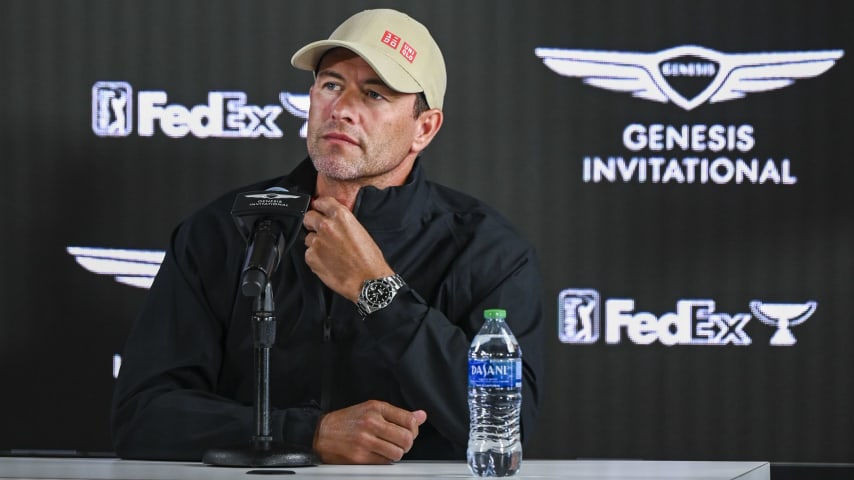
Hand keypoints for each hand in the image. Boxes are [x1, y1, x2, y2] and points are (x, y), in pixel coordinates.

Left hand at [303, 196, 393, 301]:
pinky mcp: (311, 257)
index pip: (322, 202)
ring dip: (316, 242)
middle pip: (309, 217)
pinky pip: (309, 253)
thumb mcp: (360, 231)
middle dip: (313, 223)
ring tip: (330, 252)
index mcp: (341, 216)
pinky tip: (328, 262)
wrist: (368, 280)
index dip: (320, 206)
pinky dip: (315, 257)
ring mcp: (317, 242)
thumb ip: (343, 222)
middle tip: (321, 231)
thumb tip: (333, 221)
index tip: (319, 208)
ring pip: (308, 237)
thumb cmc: (369, 259)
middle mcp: (326, 226)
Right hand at [313, 400, 427, 463]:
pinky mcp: (360, 457)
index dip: (414, 429)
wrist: (322, 433)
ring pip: (397, 453)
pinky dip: (385, 460)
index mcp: (376, 409)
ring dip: (396, 453)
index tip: (410, 432)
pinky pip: (385, 463)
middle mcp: (371, 423)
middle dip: (407, 443)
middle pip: (406, 438)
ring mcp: (365, 441)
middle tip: (400, 443)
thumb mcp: (371, 409)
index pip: (409, 420)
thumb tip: (421, 416)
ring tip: (389, 449)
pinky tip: (378, 454)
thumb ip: (397, 414)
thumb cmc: (347, 420)